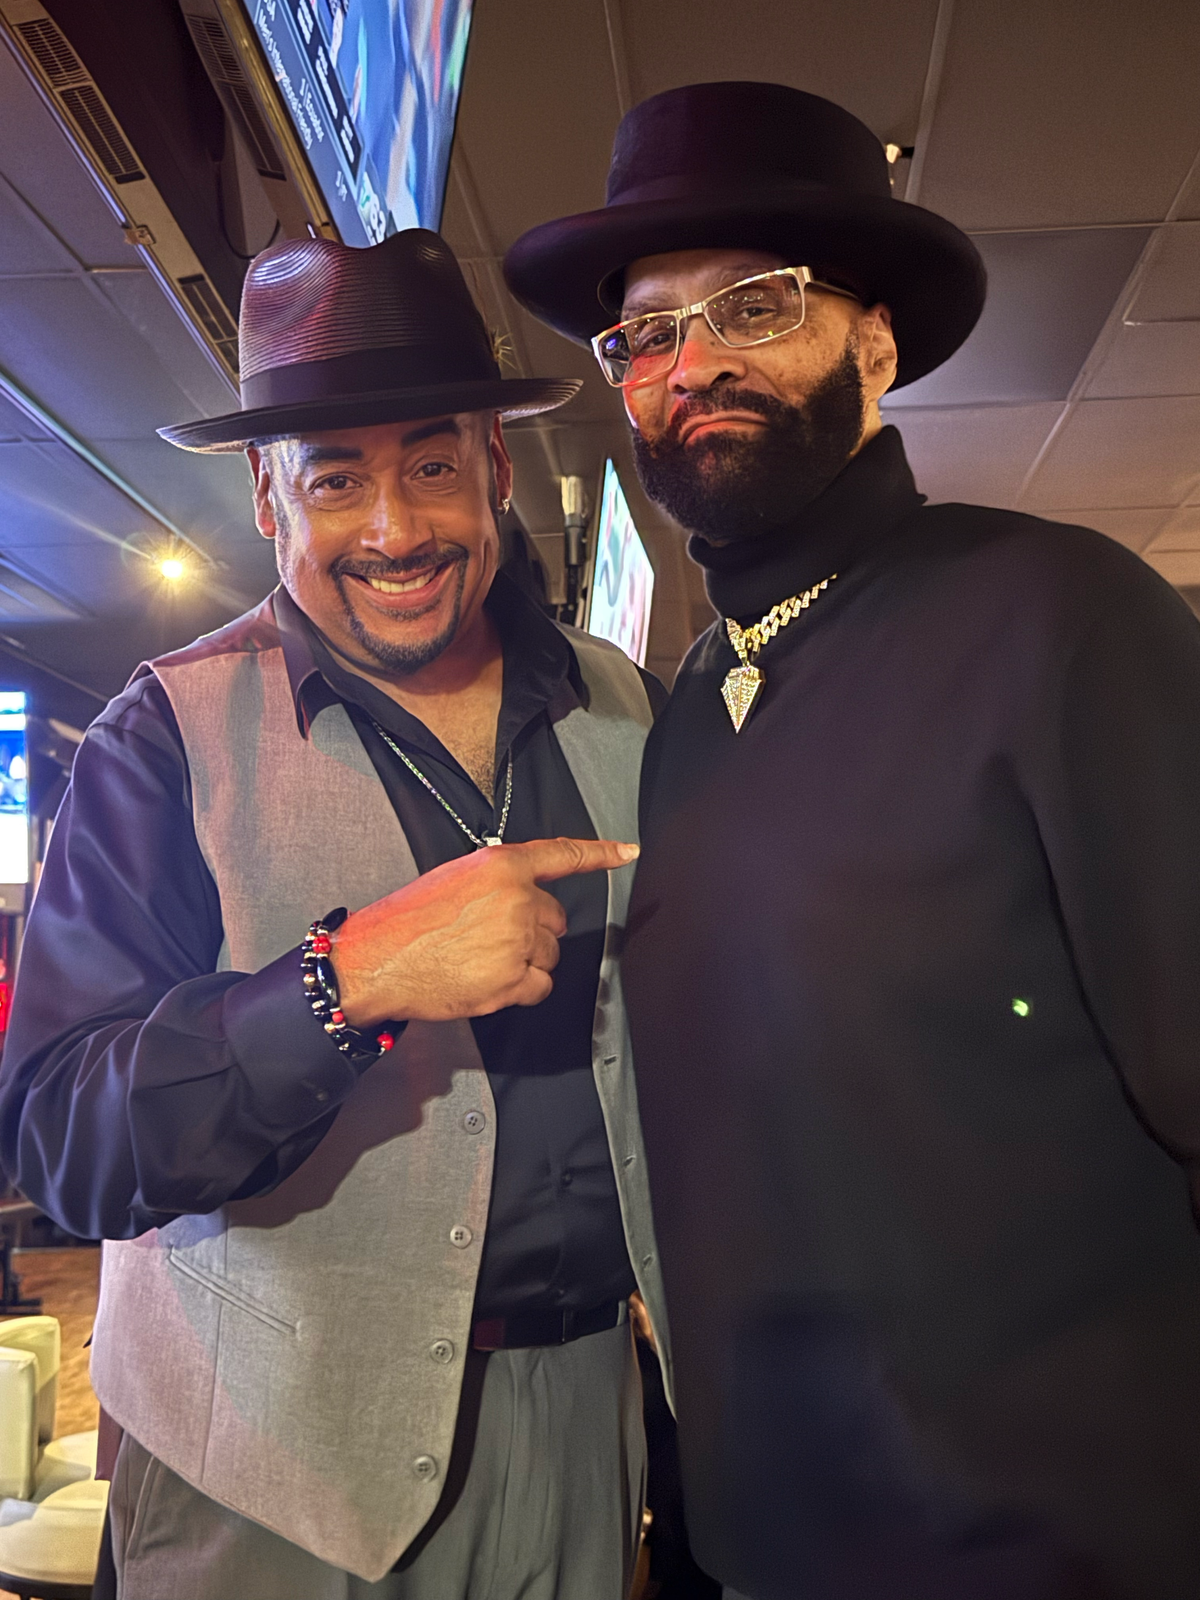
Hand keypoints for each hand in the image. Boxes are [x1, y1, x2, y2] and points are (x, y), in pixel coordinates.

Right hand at [330, 837, 638, 1024]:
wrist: (377, 961)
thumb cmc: (406, 921)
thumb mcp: (453, 878)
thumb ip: (496, 881)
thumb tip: (522, 893)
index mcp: (500, 865)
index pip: (562, 855)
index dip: (601, 853)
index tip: (627, 852)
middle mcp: (516, 899)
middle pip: (555, 917)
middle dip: (532, 928)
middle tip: (488, 936)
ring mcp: (517, 940)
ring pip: (549, 953)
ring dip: (526, 959)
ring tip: (481, 958)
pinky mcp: (512, 978)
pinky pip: (541, 985)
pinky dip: (522, 987)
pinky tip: (490, 979)